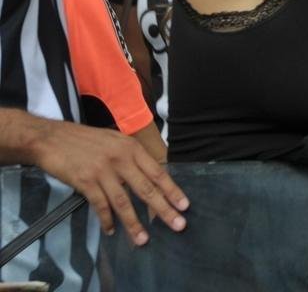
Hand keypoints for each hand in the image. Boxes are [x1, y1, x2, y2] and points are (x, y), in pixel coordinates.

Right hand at [32, 120, 187, 245]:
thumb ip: (131, 156)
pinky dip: (106, 220)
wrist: (51, 138)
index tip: (184, 205)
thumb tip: (149, 176)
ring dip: (134, 223)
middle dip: (164, 209)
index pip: (158, 173)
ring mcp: (103, 171)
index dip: (172, 190)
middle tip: (178, 225)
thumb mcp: (115, 140)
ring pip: (123, 202)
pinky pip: (100, 205)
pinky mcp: (85, 182)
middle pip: (146, 189)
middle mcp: (121, 159)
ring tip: (143, 240)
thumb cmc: (85, 140)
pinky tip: (111, 230)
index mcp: (132, 148)